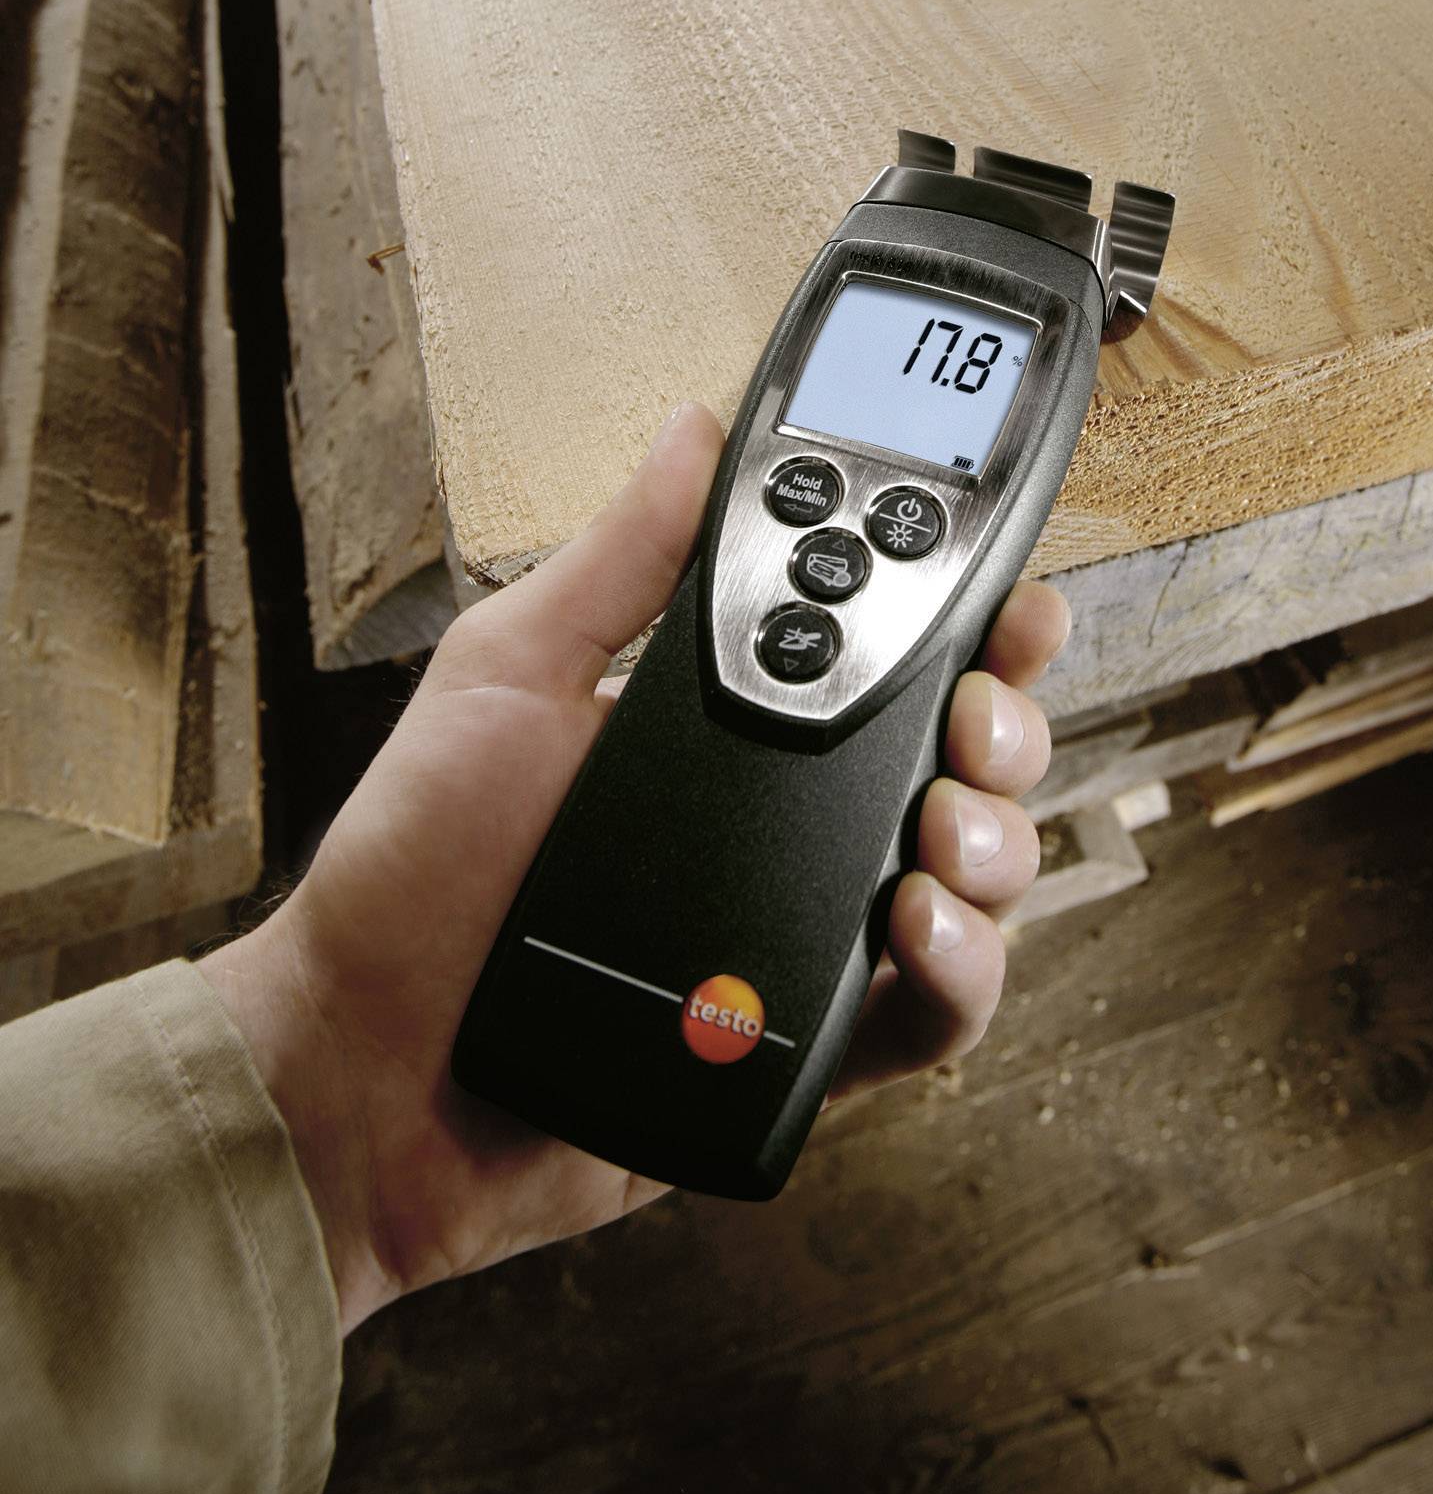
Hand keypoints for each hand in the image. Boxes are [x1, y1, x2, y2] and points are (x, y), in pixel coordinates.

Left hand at [203, 404, 1065, 1331]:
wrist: (363, 1067)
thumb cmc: (413, 870)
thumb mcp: (507, 678)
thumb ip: (619, 560)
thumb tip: (697, 426)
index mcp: (736, 726)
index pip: (893, 650)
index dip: (974, 617)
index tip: (1006, 594)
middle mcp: (791, 822)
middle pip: (966, 755)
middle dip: (1008, 721)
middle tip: (975, 716)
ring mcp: (808, 934)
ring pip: (977, 876)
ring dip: (996, 839)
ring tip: (939, 832)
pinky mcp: (811, 1048)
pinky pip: (933, 1016)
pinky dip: (963, 973)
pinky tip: (918, 930)